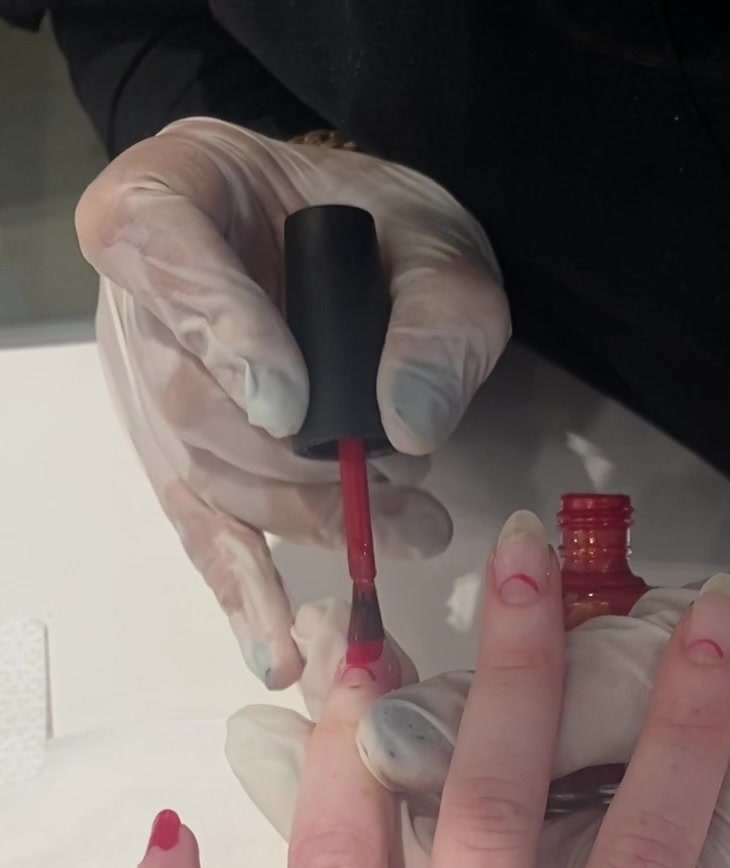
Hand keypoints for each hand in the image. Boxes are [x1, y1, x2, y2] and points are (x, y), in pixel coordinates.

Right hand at [75, 117, 509, 686]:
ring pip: (205, 475)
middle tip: (395, 485)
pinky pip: (203, 535)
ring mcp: (149, 391)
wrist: (356, 251)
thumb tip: (409, 422)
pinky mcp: (183, 469)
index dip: (222, 334)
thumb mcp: (436, 242)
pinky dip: (244, 597)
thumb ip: (437, 316)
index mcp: (170, 198)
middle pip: (191, 399)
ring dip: (304, 519)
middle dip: (295, 462)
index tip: (290, 402)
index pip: (164, 258)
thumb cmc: (379, 234)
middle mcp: (138, 301)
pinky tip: (274, 653)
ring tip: (405, 533)